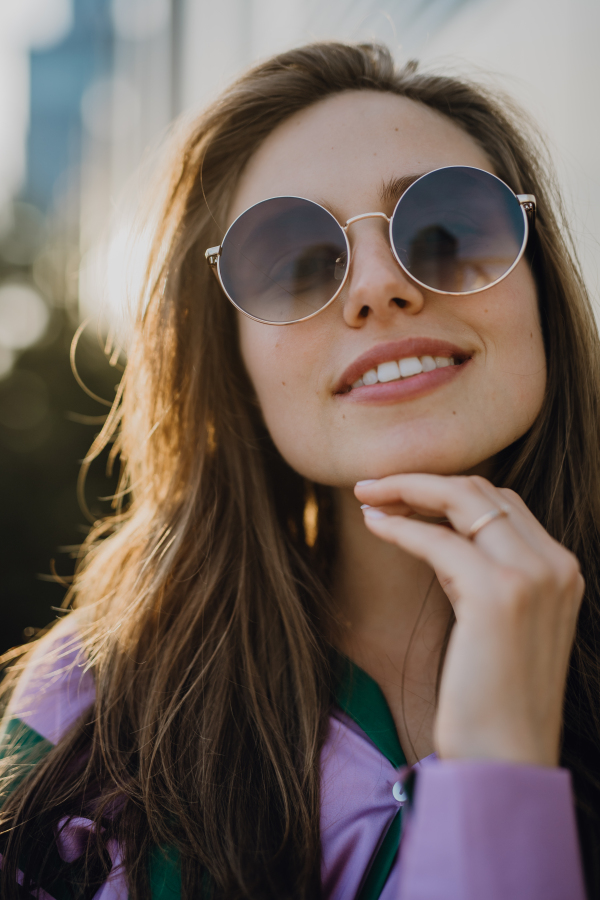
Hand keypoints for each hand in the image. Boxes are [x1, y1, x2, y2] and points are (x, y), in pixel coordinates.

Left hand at [354, 474, 583, 766]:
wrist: (507, 759)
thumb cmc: (493, 697)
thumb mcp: (496, 622)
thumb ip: (481, 574)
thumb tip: (435, 533)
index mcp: (561, 569)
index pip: (502, 502)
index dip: (447, 489)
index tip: (403, 491)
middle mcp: (555, 564)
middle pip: (482, 489)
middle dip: (423, 480)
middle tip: (375, 484)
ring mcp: (532, 576)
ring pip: (462, 500)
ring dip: (407, 490)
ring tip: (368, 494)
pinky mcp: (497, 595)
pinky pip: (437, 541)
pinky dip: (400, 528)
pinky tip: (374, 526)